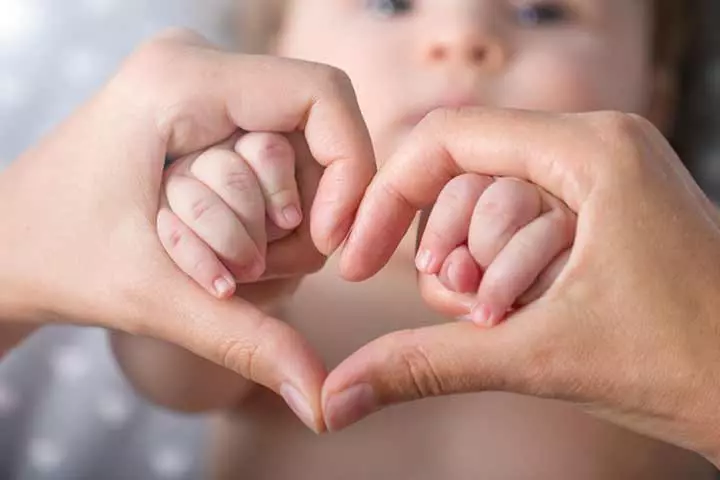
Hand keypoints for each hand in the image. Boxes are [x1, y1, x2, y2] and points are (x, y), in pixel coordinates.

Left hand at [0, 29, 375, 432]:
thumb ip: (247, 340)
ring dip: (266, 232)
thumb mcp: (156, 299)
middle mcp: (201, 67)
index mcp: (181, 80)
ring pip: (299, 166)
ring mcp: (208, 89)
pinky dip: (259, 224)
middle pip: (313, 142)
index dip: (350, 169)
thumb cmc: (60, 254)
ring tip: (202, 256)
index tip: (333, 243)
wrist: (11, 244)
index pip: (322, 96)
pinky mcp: (211, 117)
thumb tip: (323, 407)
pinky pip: (278, 171)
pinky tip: (207, 244)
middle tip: (229, 266)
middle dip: (288, 222)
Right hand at [326, 108, 719, 464]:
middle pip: (464, 175)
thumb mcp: (536, 355)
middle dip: (447, 250)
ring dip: (477, 268)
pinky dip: (503, 268)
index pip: (449, 138)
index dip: (390, 195)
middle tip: (463, 309)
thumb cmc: (687, 363)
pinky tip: (516, 311)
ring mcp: (602, 175)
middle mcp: (596, 145)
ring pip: (488, 203)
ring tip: (498, 318)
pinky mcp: (602, 207)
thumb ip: (425, 365)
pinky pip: (520, 221)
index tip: (359, 257)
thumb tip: (338, 395)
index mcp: (589, 151)